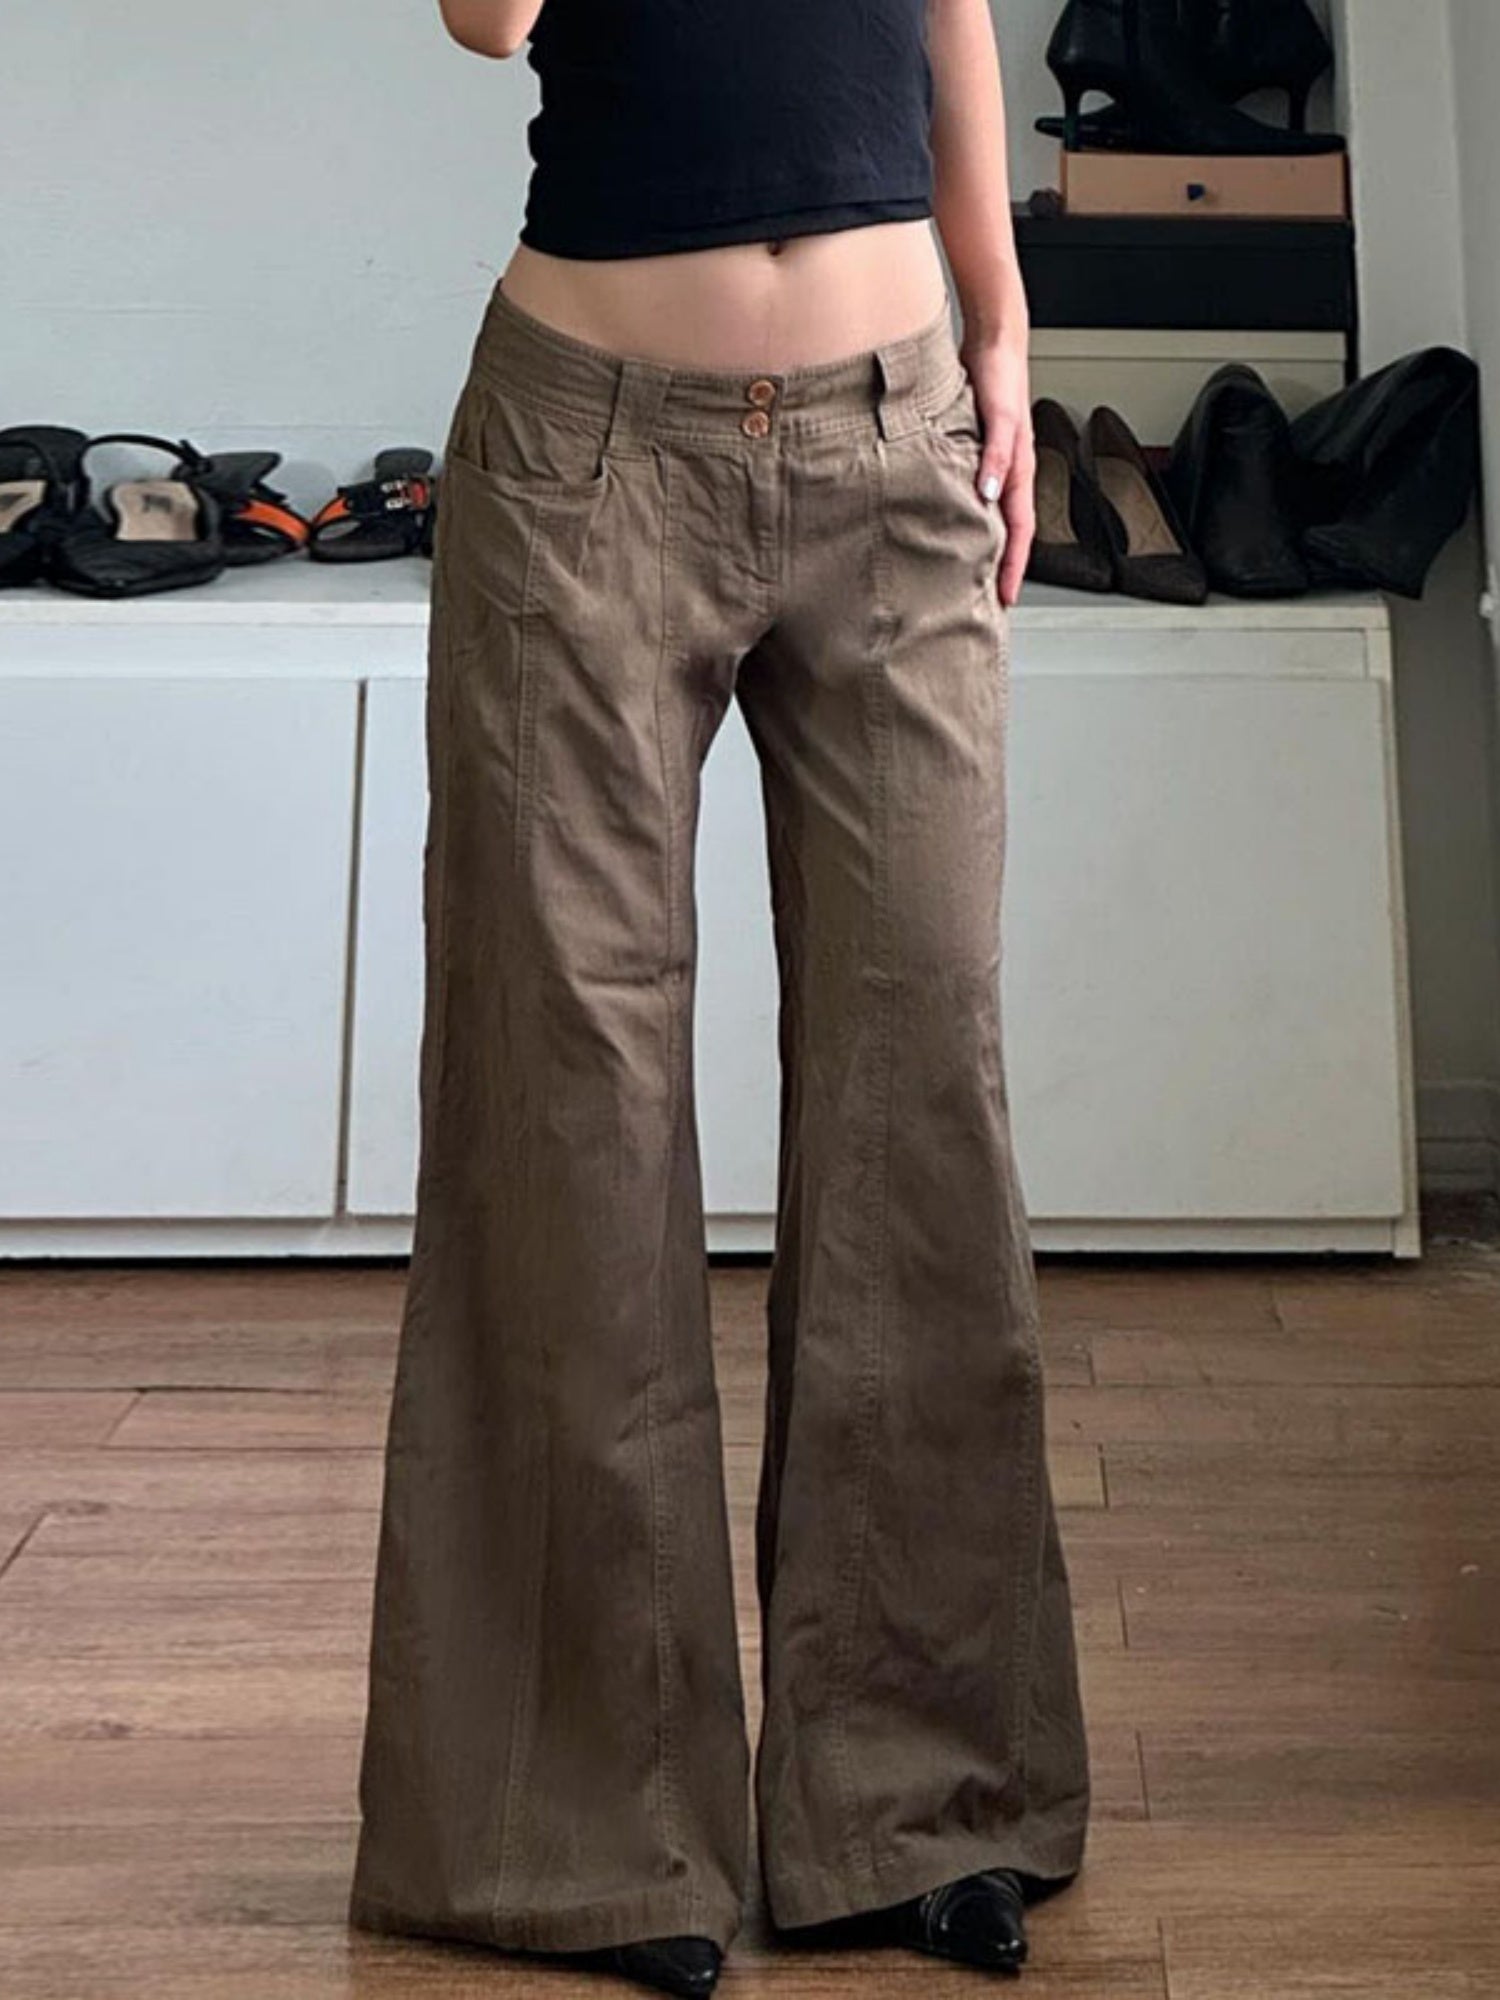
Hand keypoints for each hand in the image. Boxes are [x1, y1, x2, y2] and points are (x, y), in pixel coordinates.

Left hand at [961, 331, 1033, 608]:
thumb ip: (995, 454)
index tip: (1006, 599)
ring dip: (984, 548)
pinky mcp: (975, 454)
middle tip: (986, 602)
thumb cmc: (1000, 373)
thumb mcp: (998, 414)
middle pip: (1007, 532)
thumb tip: (989, 494)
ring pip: (990, 518)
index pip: (1019, 532)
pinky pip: (973, 497)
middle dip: (1000, 568)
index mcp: (1018, 469)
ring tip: (967, 576)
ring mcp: (992, 465)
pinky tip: (949, 529)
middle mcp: (1007, 472)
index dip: (1014, 568)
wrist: (992, 339)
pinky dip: (966, 520)